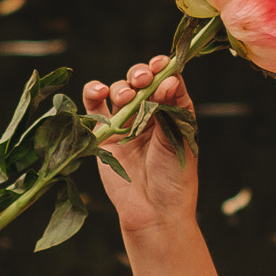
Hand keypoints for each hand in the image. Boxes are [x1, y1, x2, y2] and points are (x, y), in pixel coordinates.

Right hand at [83, 56, 198, 246]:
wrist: (155, 211)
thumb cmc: (176, 176)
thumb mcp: (181, 137)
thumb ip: (173, 106)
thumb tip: (169, 77)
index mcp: (171, 112)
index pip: (166, 80)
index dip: (163, 68)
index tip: (162, 64)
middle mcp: (148, 114)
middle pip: (141, 81)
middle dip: (141, 74)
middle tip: (143, 81)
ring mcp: (125, 124)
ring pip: (118, 90)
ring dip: (122, 85)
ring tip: (127, 95)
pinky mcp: (103, 135)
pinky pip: (94, 107)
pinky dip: (94, 93)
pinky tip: (100, 91)